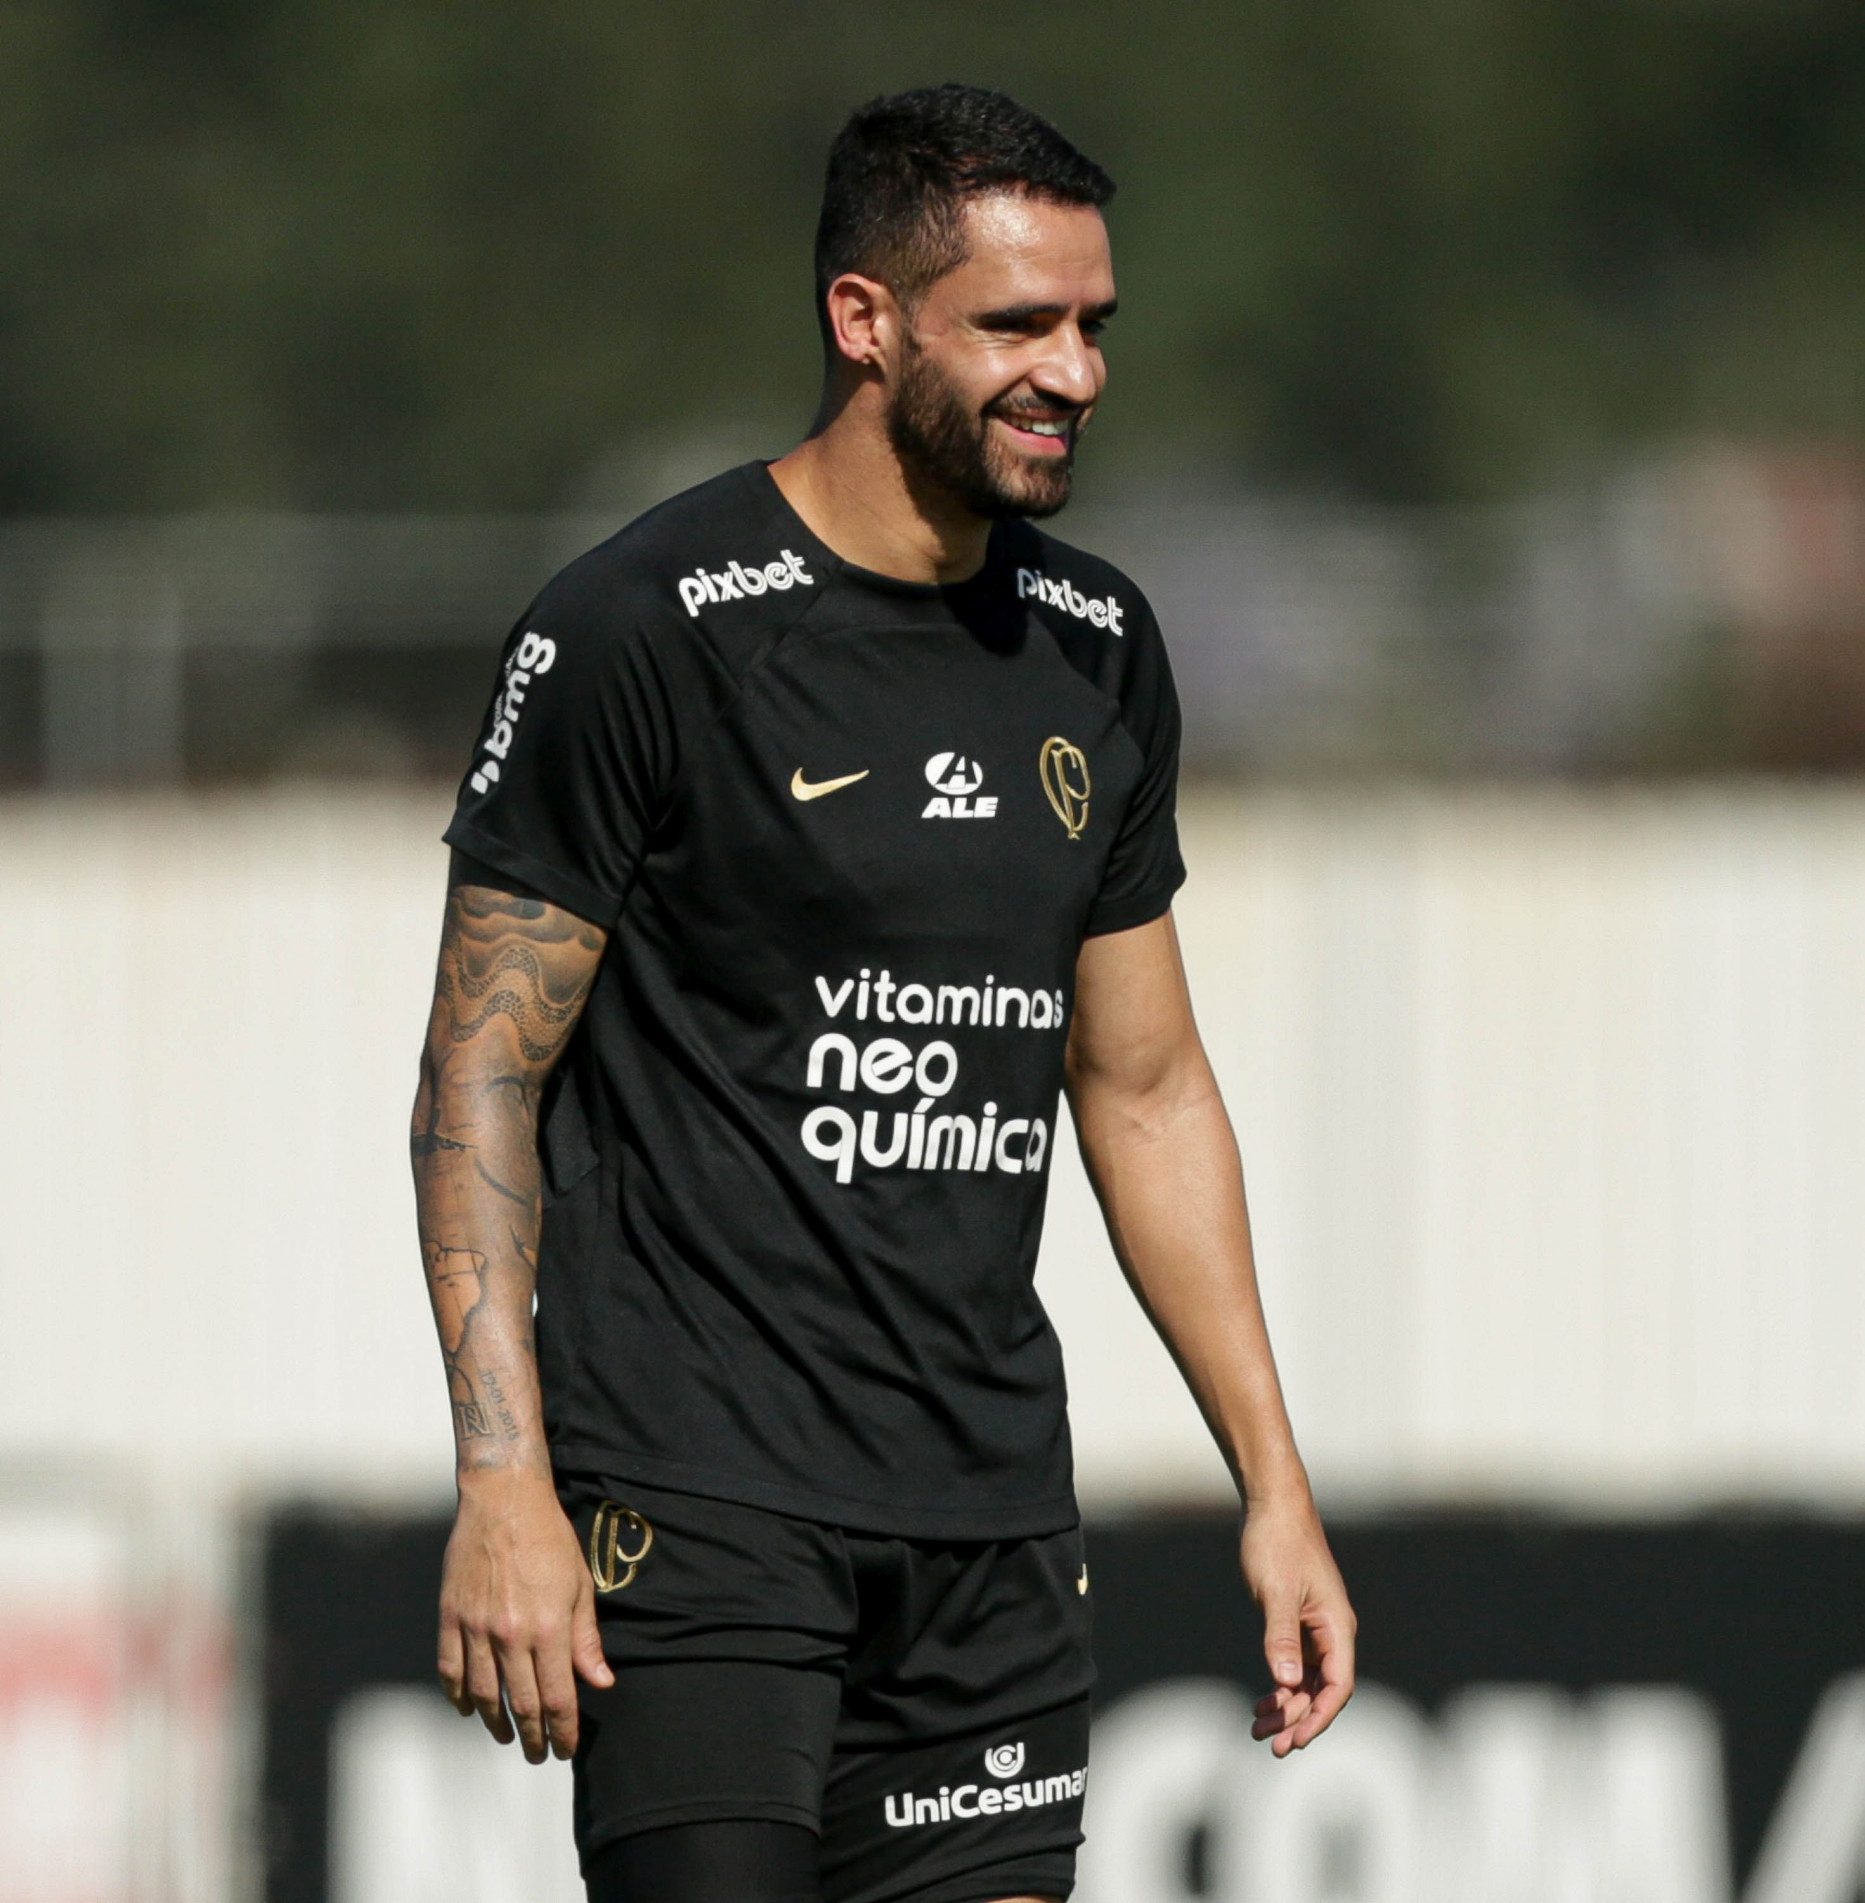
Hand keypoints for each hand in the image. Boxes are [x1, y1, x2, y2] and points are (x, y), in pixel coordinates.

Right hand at [437, 1469, 614, 1761]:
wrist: (504, 1500)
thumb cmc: (549, 1538)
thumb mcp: (580, 1585)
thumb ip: (586, 1639)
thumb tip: (600, 1682)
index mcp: (549, 1628)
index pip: (559, 1697)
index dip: (563, 1731)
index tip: (566, 1748)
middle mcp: (511, 1635)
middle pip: (522, 1704)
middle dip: (534, 1736)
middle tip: (539, 1754)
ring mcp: (477, 1627)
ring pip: (484, 1694)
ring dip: (496, 1724)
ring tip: (508, 1737)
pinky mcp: (451, 1617)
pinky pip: (451, 1670)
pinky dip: (459, 1696)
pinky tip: (469, 1709)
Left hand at [1241, 1493, 1355, 1755]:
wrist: (1272, 1505)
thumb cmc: (1277, 1543)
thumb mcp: (1276, 1591)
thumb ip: (1282, 1637)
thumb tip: (1288, 1683)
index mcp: (1338, 1627)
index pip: (1338, 1687)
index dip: (1319, 1718)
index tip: (1295, 1740)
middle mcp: (1333, 1632)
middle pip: (1323, 1691)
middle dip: (1298, 1720)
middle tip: (1270, 1746)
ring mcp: (1317, 1628)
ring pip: (1308, 1682)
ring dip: (1286, 1707)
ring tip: (1258, 1729)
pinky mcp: (1299, 1622)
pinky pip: (1296, 1666)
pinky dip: (1280, 1686)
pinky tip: (1262, 1702)